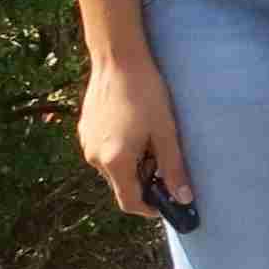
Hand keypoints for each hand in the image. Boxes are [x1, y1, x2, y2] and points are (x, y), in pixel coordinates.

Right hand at [76, 57, 192, 221]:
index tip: (165, 203)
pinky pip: (103, 151)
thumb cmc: (146, 93)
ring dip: (130, 164)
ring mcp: (86, 143)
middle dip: (142, 181)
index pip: (129, 202)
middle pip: (121, 185)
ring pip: (112, 168)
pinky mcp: (84, 130)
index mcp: (115, 161)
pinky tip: (133, 127)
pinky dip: (119, 151)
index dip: (148, 209)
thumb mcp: (166, 132)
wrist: (118, 59)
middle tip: (162, 158)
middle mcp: (95, 157)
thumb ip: (174, 168)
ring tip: (148, 138)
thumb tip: (184, 198)